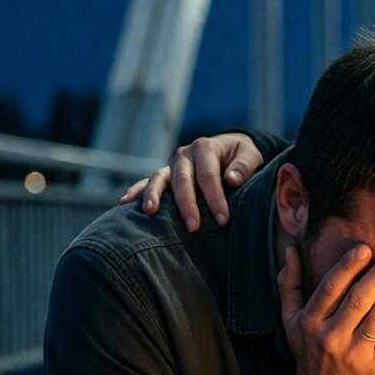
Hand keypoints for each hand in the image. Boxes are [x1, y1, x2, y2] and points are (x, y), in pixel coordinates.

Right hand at [119, 133, 265, 230]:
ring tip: (150, 212)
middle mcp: (185, 154)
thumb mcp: (251, 155)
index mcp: (206, 147)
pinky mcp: (165, 174)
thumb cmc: (242, 156)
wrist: (230, 148)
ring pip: (160, 178)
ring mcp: (172, 164)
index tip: (223, 219)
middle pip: (182, 179)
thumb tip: (231, 179)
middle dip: (187, 204)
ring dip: (154, 195)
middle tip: (194, 227)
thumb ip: (244, 166)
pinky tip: (124, 203)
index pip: (208, 174)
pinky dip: (136, 191)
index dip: (215, 197)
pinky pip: (147, 182)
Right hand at [278, 244, 374, 374]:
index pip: (331, 288)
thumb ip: (289, 284)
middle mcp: (330, 337)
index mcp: (309, 322)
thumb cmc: (312, 355)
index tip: (366, 248)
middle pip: (359, 299)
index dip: (348, 267)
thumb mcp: (291, 322)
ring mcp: (354, 354)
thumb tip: (291, 248)